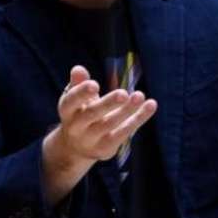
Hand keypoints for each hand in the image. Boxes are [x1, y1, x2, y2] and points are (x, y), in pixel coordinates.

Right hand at [41, 65, 158, 205]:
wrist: (76, 147)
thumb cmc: (79, 113)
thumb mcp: (75, 99)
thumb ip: (78, 84)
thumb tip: (78, 69)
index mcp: (67, 111)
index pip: (71, 101)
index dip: (82, 93)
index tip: (95, 85)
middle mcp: (76, 127)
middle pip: (92, 114)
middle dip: (108, 103)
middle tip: (123, 93)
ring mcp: (91, 139)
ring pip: (111, 124)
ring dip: (127, 110)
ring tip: (140, 95)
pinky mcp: (106, 148)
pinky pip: (124, 133)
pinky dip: (138, 119)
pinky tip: (150, 105)